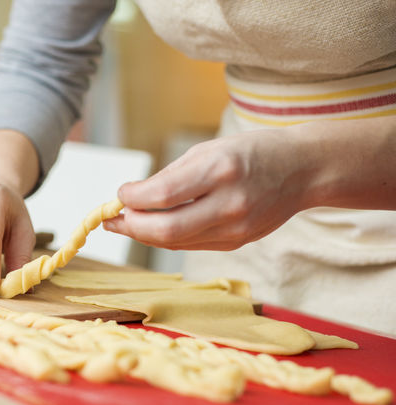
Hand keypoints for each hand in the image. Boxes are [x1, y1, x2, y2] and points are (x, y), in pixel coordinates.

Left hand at [104, 129, 311, 249]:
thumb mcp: (209, 149)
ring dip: (144, 234)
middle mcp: (229, 203)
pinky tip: (153, 227)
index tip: (120, 194)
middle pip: (165, 229)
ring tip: (125, 222)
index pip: (162, 195)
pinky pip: (190, 244)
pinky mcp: (236, 242)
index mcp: (220, 170)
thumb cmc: (250, 152)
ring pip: (174, 242)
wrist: (302, 169)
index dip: (132, 199)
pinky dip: (166, 237)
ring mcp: (235, 228)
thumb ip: (170, 175)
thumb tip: (131, 198)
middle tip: (111, 219)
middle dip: (131, 226)